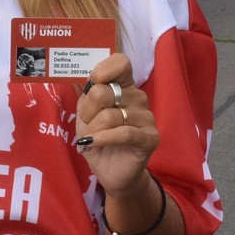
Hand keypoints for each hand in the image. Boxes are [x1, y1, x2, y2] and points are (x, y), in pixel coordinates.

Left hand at [75, 53, 157, 202]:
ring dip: (92, 130)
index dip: (103, 70)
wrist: (110, 172)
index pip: (121, 62)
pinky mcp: (150, 137)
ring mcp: (146, 117)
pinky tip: (92, 144)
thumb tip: (84, 79)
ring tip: (90, 139)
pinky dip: (102, 139)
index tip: (92, 85)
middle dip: (87, 111)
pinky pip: (123, 133)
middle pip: (104, 91)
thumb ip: (86, 94)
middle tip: (86, 124)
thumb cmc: (98, 139)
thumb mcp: (85, 114)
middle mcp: (137, 97)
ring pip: (109, 116)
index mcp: (123, 86)